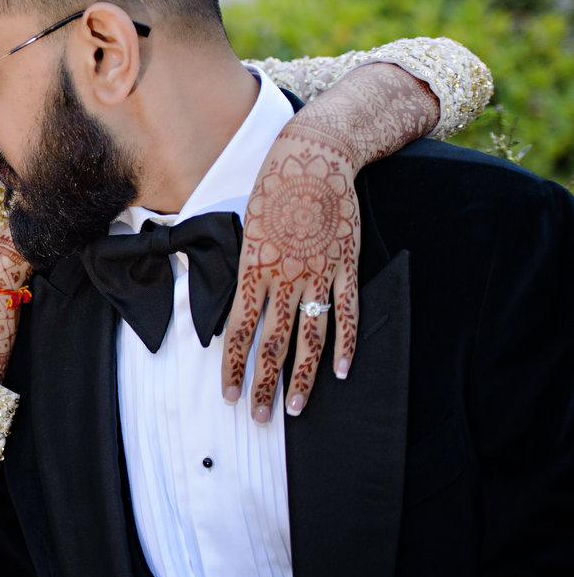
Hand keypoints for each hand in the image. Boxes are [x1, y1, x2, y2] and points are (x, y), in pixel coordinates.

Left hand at [221, 124, 360, 421]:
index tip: (230, 394)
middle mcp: (285, 276)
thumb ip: (246, 273)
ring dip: (302, 376)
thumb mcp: (246, 232)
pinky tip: (342, 372)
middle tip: (259, 417)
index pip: (240, 329)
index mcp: (253, 268)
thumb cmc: (272, 192)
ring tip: (293, 408)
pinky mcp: (346, 265)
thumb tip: (237, 312)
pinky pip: (347, 312)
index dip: (235, 365)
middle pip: (273, 341)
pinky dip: (346, 344)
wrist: (312, 159)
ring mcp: (318, 273)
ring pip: (310, 336)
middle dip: (264, 383)